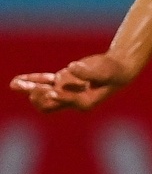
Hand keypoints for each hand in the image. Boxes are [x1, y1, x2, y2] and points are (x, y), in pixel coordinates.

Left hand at [10, 52, 136, 112]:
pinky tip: (16, 81)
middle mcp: (72, 99)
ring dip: (28, 90)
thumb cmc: (112, 72)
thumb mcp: (105, 71)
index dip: (60, 96)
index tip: (52, 90)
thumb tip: (71, 68)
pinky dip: (30, 81)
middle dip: (39, 97)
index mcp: (85, 102)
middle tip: (33, 89)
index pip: (68, 101)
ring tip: (14, 84)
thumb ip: (89, 72)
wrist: (115, 70)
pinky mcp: (61, 82)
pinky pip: (42, 83)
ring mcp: (65, 91)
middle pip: (49, 105)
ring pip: (42, 95)